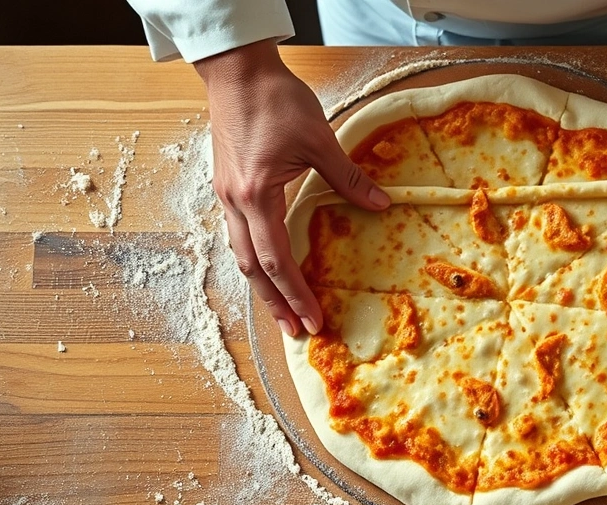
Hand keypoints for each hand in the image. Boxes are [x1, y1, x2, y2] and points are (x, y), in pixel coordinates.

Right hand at [194, 40, 389, 336]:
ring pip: (241, 254)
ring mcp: (226, 196)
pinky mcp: (227, 186)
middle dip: (275, 304)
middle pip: (252, 268)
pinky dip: (254, 259)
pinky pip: (238, 235)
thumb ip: (348, 178)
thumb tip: (380, 205)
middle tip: (297, 332)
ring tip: (282, 311)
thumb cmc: (275, 100)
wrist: (235, 71)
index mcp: (257, 195)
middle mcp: (234, 203)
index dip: (296, 294)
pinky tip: (268, 267)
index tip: (314, 321)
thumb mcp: (319, 139)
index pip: (277, 259)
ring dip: (262, 286)